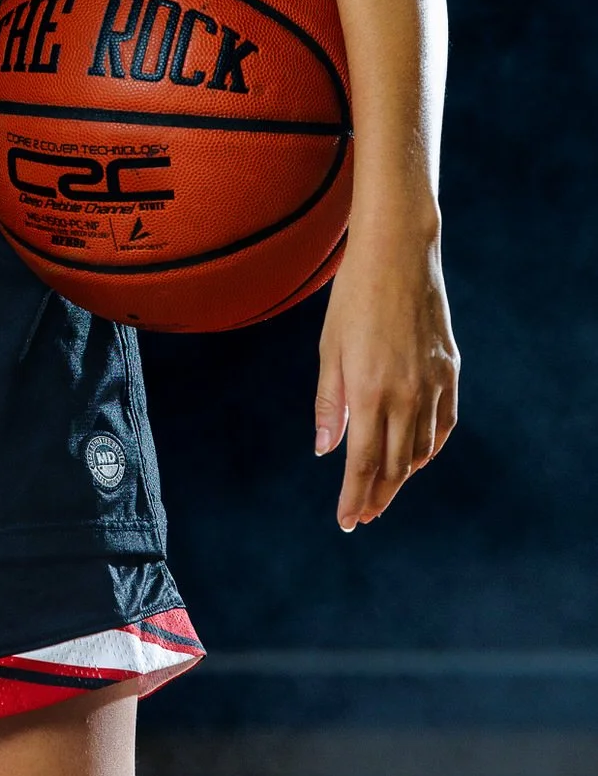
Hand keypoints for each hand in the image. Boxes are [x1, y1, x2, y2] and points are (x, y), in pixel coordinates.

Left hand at [314, 215, 458, 528]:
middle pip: (396, 464)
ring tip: (384, 490)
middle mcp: (407, 394)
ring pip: (421, 448)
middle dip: (378, 494)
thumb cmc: (353, 298)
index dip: (354, 495)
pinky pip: (443, 423)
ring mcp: (434, 383)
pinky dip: (430, 446)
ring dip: (403, 475)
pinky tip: (418, 457)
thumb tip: (325, 449)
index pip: (364, 462)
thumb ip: (329, 403)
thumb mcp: (329, 349)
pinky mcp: (450, 370)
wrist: (398, 255)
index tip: (347, 520)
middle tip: (363, 515)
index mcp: (370, 391)